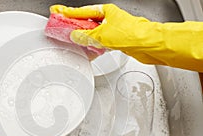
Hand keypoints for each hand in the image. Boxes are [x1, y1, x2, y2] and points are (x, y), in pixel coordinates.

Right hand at [50, 4, 202, 71]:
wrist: (148, 45)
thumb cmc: (132, 34)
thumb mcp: (102, 34)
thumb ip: (86, 36)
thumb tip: (76, 36)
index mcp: (106, 12)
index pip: (82, 12)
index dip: (68, 13)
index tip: (57, 12)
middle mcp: (109, 19)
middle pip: (87, 22)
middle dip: (74, 26)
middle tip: (62, 28)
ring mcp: (113, 30)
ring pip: (93, 34)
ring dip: (83, 39)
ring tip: (73, 42)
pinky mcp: (116, 41)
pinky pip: (100, 44)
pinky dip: (93, 48)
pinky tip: (88, 52)